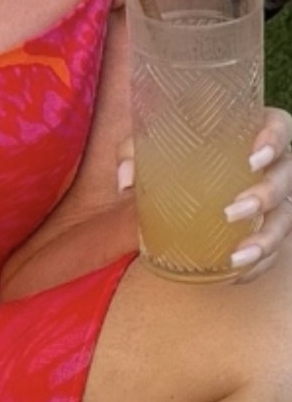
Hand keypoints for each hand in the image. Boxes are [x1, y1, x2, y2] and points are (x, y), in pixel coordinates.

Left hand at [117, 110, 291, 277]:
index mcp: (251, 132)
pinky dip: (258, 264)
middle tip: (233, 211)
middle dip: (267, 195)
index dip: (275, 139)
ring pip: (285, 217)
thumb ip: (135, 153)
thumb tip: (126, 179)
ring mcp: (275, 200)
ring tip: (238, 256)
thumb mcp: (152, 147)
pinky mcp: (266, 230)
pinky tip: (236, 275)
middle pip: (286, 176)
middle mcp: (272, 165)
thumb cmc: (175, 156)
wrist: (179, 187)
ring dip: (266, 238)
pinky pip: (273, 251)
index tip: (254, 158)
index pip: (280, 127)